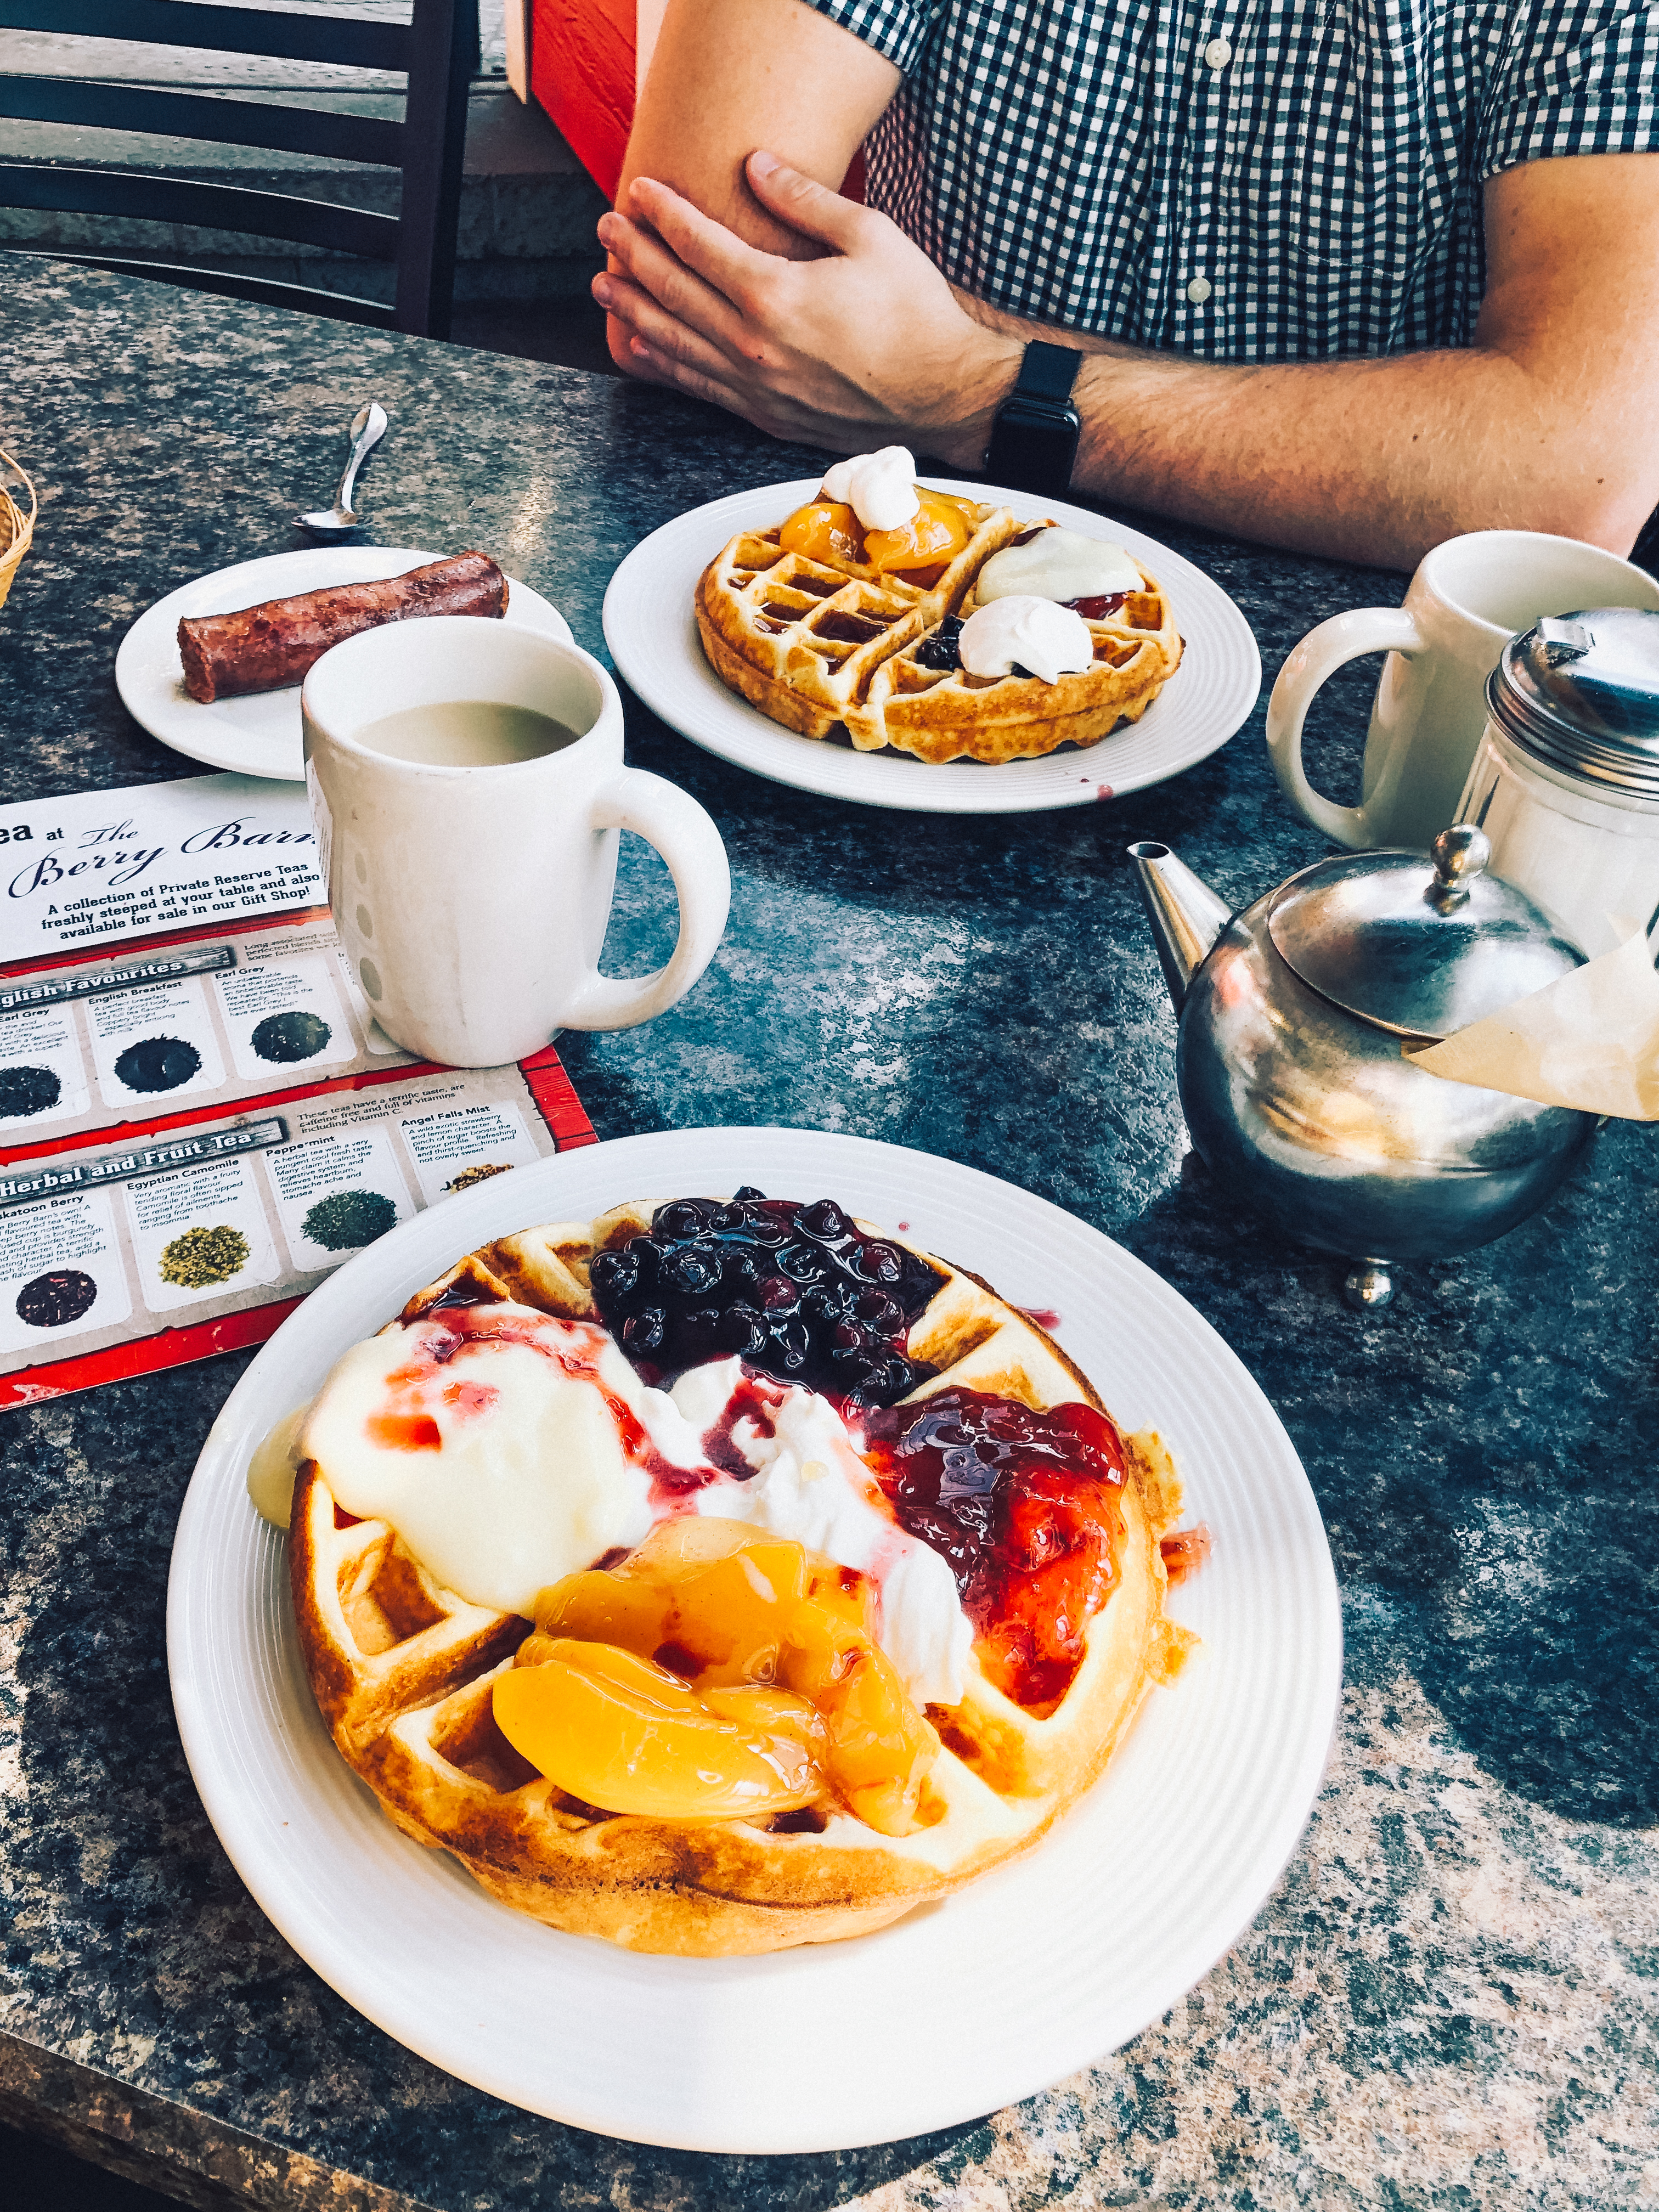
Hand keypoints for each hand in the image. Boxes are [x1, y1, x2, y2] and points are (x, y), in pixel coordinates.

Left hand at [593, 152, 1022, 464]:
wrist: (945, 396)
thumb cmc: (917, 314)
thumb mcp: (870, 236)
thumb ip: (805, 199)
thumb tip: (755, 165)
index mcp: (775, 294)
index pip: (698, 244)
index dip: (664, 213)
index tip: (640, 191)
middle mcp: (754, 344)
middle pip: (674, 292)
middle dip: (634, 255)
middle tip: (606, 230)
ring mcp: (757, 386)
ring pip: (676, 344)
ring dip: (634, 311)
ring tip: (604, 286)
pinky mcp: (767, 415)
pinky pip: (701, 387)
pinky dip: (665, 365)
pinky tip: (641, 348)